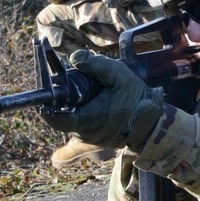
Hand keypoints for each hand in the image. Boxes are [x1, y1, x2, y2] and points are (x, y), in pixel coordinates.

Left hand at [42, 50, 165, 150]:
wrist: (153, 120)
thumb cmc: (136, 98)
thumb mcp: (118, 74)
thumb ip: (94, 64)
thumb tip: (74, 58)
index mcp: (89, 119)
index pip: (56, 117)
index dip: (47, 105)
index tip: (46, 92)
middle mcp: (87, 134)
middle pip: (62, 118)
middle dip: (62, 102)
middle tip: (67, 85)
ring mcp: (91, 140)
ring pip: (71, 123)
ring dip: (72, 109)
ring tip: (85, 94)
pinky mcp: (97, 141)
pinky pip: (81, 128)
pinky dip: (81, 115)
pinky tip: (90, 104)